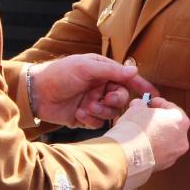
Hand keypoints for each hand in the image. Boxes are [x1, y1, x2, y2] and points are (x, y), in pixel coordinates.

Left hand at [29, 54, 157, 127]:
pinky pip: (97, 123)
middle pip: (121, 98)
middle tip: (105, 100)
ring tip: (85, 106)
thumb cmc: (59, 74)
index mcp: (102, 72)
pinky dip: (90, 119)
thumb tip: (135, 70)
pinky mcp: (84, 117)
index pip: (127, 79)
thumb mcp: (86, 67)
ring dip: (100, 111)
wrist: (36, 93)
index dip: (141, 86)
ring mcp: (93, 103)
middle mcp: (100, 87)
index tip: (154, 95)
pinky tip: (78, 113)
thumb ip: (111, 70)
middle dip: (115, 101)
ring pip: (110, 113)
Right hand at [117, 96, 189, 170]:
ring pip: (167, 140)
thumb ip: (141, 105)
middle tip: (145, 116)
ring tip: (142, 132)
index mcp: (180, 120)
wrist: (129, 155)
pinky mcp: (166, 164)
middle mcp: (182, 138)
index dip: (157, 103)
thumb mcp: (137, 108)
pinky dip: (154, 148)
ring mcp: (175, 153)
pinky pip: (161, 152)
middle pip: (171, 125)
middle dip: (159, 120)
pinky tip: (142, 145)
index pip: (170, 107)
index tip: (148, 103)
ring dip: (157, 135)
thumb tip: (139, 105)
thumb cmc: (136, 129)